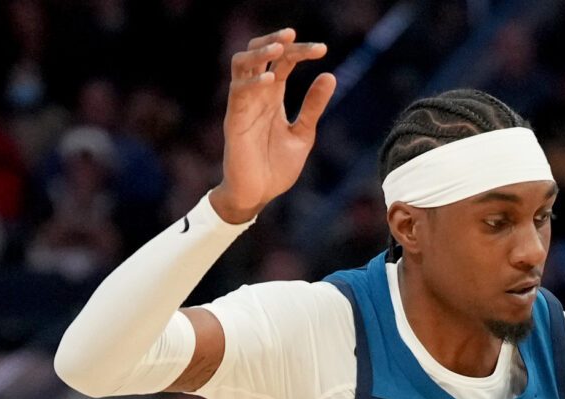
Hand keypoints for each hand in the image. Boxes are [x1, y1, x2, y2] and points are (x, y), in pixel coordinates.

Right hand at [209, 31, 332, 222]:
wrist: (258, 195)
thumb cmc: (276, 167)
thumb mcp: (302, 134)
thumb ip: (313, 106)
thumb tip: (330, 75)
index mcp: (273, 96)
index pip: (284, 61)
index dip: (301, 51)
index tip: (323, 49)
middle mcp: (256, 95)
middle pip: (261, 53)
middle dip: (277, 40)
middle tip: (296, 36)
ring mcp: (243, 105)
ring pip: (242, 63)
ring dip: (260, 52)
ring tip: (280, 47)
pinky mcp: (234, 120)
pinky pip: (238, 92)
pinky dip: (254, 82)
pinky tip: (272, 79)